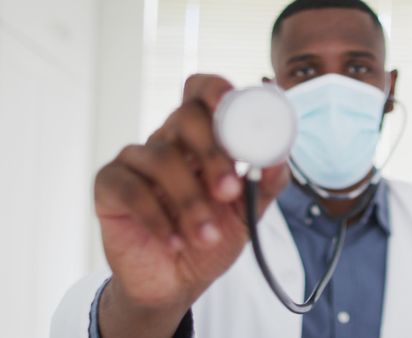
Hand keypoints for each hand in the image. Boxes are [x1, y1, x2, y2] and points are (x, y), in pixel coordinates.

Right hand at [95, 74, 289, 337]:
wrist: (177, 281)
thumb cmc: (212, 238)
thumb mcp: (248, 212)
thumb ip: (267, 184)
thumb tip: (280, 157)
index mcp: (202, 139)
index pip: (201, 93)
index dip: (214, 90)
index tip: (230, 104)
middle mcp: (168, 141)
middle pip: (184, 118)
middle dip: (212, 154)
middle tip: (229, 191)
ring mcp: (136, 161)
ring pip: (161, 157)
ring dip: (190, 201)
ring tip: (207, 235)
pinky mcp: (110, 186)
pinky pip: (130, 189)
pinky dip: (157, 218)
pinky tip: (175, 242)